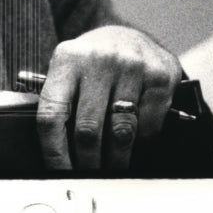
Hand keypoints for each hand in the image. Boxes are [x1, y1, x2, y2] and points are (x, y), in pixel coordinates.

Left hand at [35, 25, 179, 170]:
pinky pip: (148, 128)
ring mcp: (132, 66)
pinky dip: (141, 146)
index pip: (52, 114)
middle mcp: (99, 59)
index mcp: (67, 59)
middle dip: (87, 163)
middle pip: (88, 130)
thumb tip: (53, 154)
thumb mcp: (67, 70)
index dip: (54, 151)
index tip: (59, 172)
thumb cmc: (92, 63)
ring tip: (111, 170)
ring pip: (120, 133)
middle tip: (88, 177)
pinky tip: (135, 147)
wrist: (128, 35)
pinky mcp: (160, 76)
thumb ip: (58, 103)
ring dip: (115, 161)